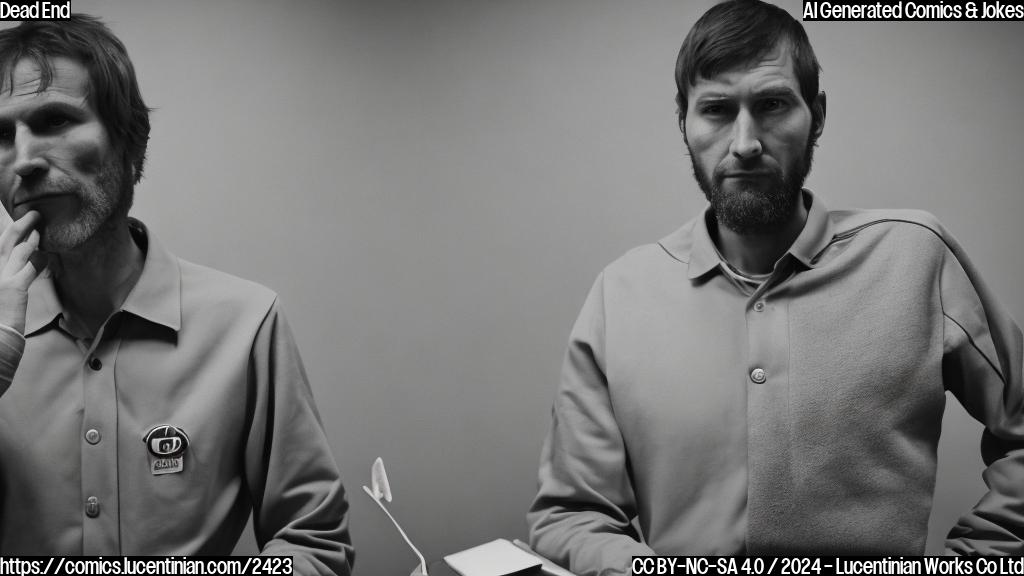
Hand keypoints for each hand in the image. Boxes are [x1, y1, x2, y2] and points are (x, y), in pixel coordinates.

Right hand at [0, 211, 44, 333]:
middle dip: (22, 223)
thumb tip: (27, 258)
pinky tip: (47, 256)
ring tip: (42, 231)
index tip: (24, 223)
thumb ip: (11, 273)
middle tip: (35, 214)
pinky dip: (41, 259)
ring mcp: (1, 276)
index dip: (11, 231)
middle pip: (6, 239)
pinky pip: (31, 266)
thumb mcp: (2, 287)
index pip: (0, 244)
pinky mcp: (13, 287)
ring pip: (20, 248)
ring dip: (34, 238)